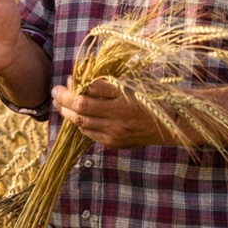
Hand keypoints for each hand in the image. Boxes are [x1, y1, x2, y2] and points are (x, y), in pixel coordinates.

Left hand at [53, 77, 173, 147]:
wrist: (171, 122)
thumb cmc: (150, 95)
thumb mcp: (128, 84)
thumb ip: (102, 85)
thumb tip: (77, 83)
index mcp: (118, 108)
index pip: (82, 102)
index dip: (67, 94)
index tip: (60, 85)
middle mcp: (114, 126)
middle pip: (79, 116)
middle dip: (63, 105)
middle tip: (55, 94)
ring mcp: (114, 137)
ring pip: (83, 126)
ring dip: (70, 114)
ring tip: (63, 103)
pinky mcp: (116, 144)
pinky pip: (92, 134)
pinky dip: (82, 124)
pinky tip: (80, 115)